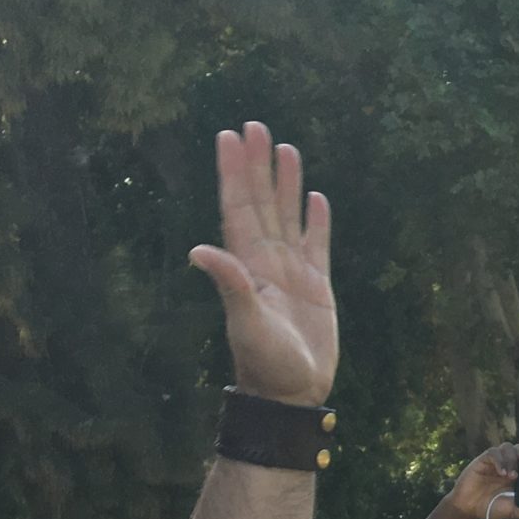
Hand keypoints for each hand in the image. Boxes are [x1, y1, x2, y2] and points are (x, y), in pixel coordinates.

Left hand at [187, 122, 336, 408]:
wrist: (291, 393)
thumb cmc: (266, 363)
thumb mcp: (246, 323)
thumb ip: (230, 284)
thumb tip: (200, 250)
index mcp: (248, 264)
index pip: (239, 207)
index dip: (233, 172)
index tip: (229, 136)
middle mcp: (266, 261)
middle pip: (262, 202)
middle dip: (257, 165)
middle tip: (255, 126)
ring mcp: (292, 272)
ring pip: (288, 216)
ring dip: (286, 183)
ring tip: (286, 148)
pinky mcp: (317, 287)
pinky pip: (316, 245)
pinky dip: (316, 221)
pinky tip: (316, 198)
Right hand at [450, 443, 518, 518]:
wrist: (469, 508)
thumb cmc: (493, 507)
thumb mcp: (514, 511)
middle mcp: (510, 463)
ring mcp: (497, 460)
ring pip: (508, 447)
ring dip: (512, 460)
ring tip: (511, 476)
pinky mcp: (484, 459)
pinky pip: (494, 453)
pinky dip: (499, 460)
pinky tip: (501, 473)